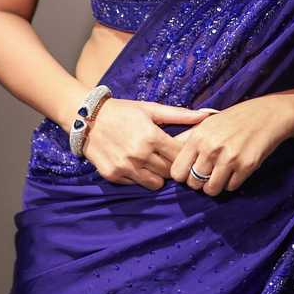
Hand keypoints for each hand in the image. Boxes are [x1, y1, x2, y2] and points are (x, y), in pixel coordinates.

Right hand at [82, 97, 216, 190]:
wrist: (87, 117)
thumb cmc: (123, 111)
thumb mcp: (151, 109)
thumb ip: (180, 115)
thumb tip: (206, 116)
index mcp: (152, 136)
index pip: (180, 156)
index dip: (185, 155)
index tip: (184, 152)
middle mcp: (139, 154)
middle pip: (170, 172)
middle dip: (172, 166)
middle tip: (168, 158)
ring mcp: (125, 167)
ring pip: (156, 183)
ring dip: (158, 175)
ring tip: (153, 162)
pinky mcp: (113, 176)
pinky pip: (136, 184)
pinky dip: (139, 177)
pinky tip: (135, 164)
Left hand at [170, 97, 293, 195]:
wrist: (266, 115)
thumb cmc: (233, 119)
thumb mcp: (206, 123)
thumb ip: (186, 138)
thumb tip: (167, 152)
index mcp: (198, 137)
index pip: (177, 172)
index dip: (183, 175)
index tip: (191, 172)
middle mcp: (211, 148)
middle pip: (193, 184)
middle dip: (199, 182)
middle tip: (208, 174)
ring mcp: (229, 158)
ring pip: (211, 190)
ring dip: (215, 186)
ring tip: (221, 175)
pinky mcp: (246, 166)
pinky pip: (231, 188)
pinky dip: (232, 183)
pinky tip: (235, 170)